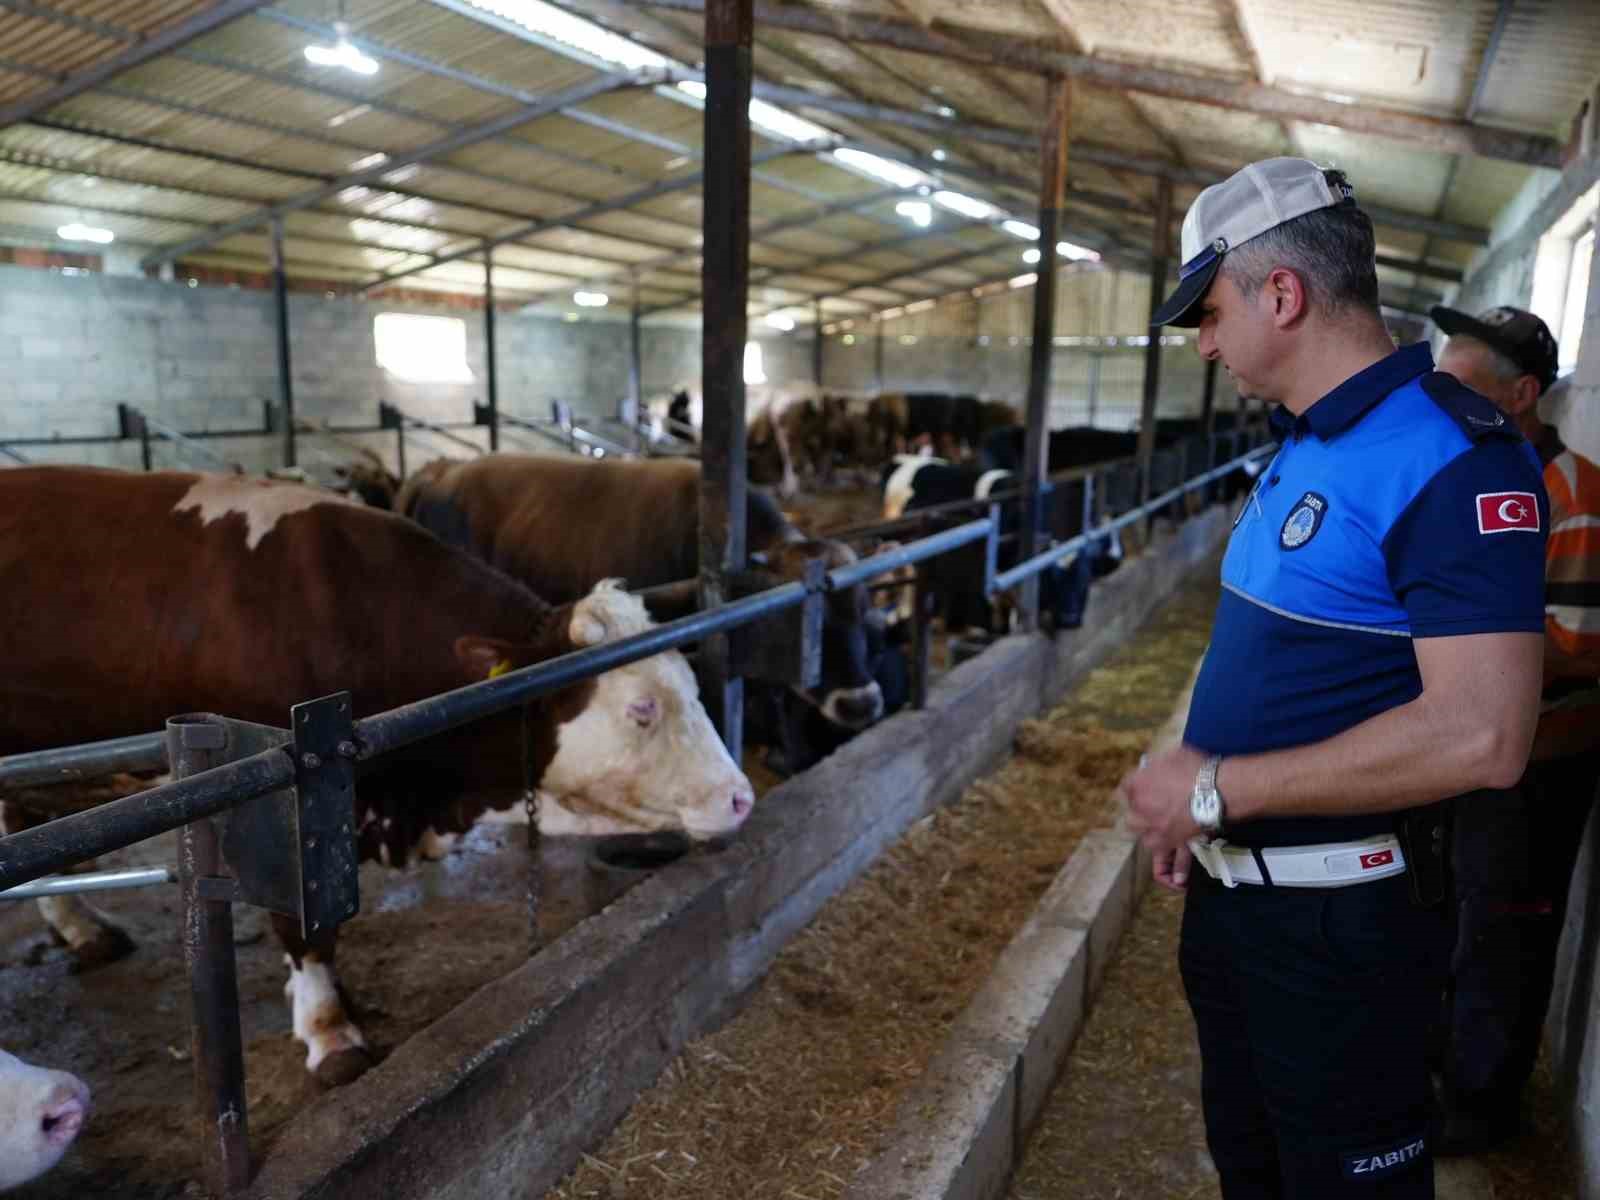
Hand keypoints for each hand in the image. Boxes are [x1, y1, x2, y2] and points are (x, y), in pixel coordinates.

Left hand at [1120, 744, 1206, 887]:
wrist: (1217, 790)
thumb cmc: (1197, 767)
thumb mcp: (1173, 755)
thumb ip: (1158, 765)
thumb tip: (1155, 767)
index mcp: (1138, 784)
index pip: (1125, 787)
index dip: (1135, 786)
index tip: (1143, 786)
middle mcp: (1139, 807)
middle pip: (1128, 811)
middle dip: (1137, 808)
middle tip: (1150, 804)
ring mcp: (1152, 826)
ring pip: (1137, 830)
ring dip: (1144, 826)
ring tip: (1155, 823)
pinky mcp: (1168, 841)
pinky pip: (1156, 849)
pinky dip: (1158, 846)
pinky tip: (1165, 840)